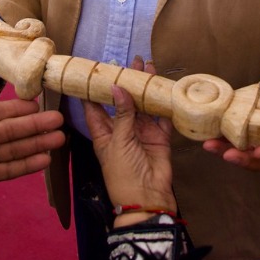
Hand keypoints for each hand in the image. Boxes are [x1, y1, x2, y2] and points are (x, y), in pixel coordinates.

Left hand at [0, 97, 65, 217]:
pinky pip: (5, 171)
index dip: (15, 108)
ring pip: (11, 149)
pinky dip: (25, 166)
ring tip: (59, 139)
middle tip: (58, 120)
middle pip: (8, 130)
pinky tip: (43, 161)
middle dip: (33, 125)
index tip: (36, 103)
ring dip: (35, 144)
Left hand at [85, 79, 174, 219]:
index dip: (94, 89)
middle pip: (123, 101)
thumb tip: (117, 87)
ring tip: (148, 65)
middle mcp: (122, 130)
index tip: (95, 69)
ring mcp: (142, 133)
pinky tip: (165, 86)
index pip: (95, 107)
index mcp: (104, 133)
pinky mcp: (159, 137)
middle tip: (131, 61)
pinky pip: (162, 116)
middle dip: (126, 82)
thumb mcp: (118, 142)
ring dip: (146, 88)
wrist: (147, 198)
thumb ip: (122, 114)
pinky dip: (164, 103)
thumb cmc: (123, 174)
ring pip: (143, 105)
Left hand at [200, 78, 259, 170]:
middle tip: (228, 154)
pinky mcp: (243, 147)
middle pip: (259, 162)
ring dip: (225, 153)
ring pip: (243, 159)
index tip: (259, 151)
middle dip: (242, 159)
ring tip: (211, 146)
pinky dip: (221, 147)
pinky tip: (208, 141)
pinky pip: (232, 150)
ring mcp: (257, 151)